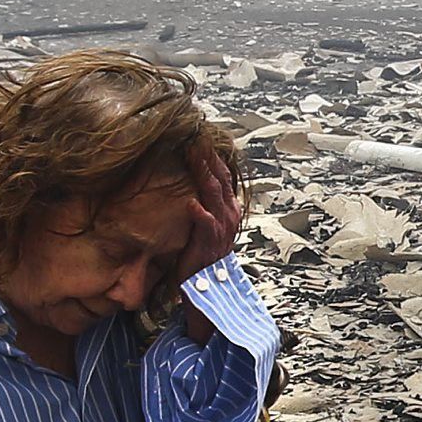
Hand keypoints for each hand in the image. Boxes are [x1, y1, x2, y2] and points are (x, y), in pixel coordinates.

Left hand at [176, 146, 244, 284]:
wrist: (210, 283)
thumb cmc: (205, 253)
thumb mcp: (211, 225)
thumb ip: (207, 205)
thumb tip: (193, 185)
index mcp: (230, 208)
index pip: (223, 175)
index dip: (212, 156)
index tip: (200, 139)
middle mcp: (229, 214)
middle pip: (219, 178)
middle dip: (207, 157)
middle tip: (194, 138)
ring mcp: (221, 227)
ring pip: (214, 194)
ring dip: (203, 174)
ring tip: (193, 156)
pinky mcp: (209, 241)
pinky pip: (207, 223)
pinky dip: (200, 213)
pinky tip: (192, 203)